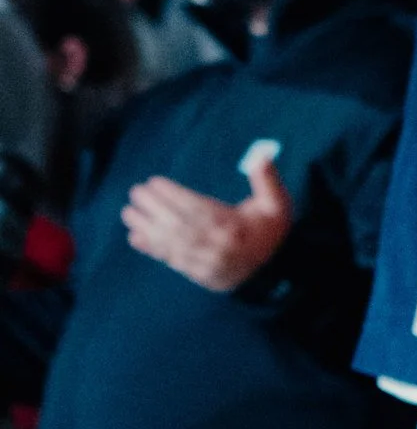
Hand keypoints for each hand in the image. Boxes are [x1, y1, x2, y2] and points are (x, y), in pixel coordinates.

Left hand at [122, 147, 293, 290]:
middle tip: (136, 192)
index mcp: (235, 227)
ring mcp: (207, 263)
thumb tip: (261, 154)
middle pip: (180, 225)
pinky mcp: (198, 274)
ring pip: (172, 244)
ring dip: (147, 228)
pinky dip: (153, 250)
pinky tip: (135, 238)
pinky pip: (172, 261)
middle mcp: (218, 246)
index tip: (154, 182)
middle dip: (154, 208)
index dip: (173, 195)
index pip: (199, 209)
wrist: (273, 273)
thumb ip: (267, 179)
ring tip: (128, 213)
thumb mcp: (277, 204)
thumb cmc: (269, 232)